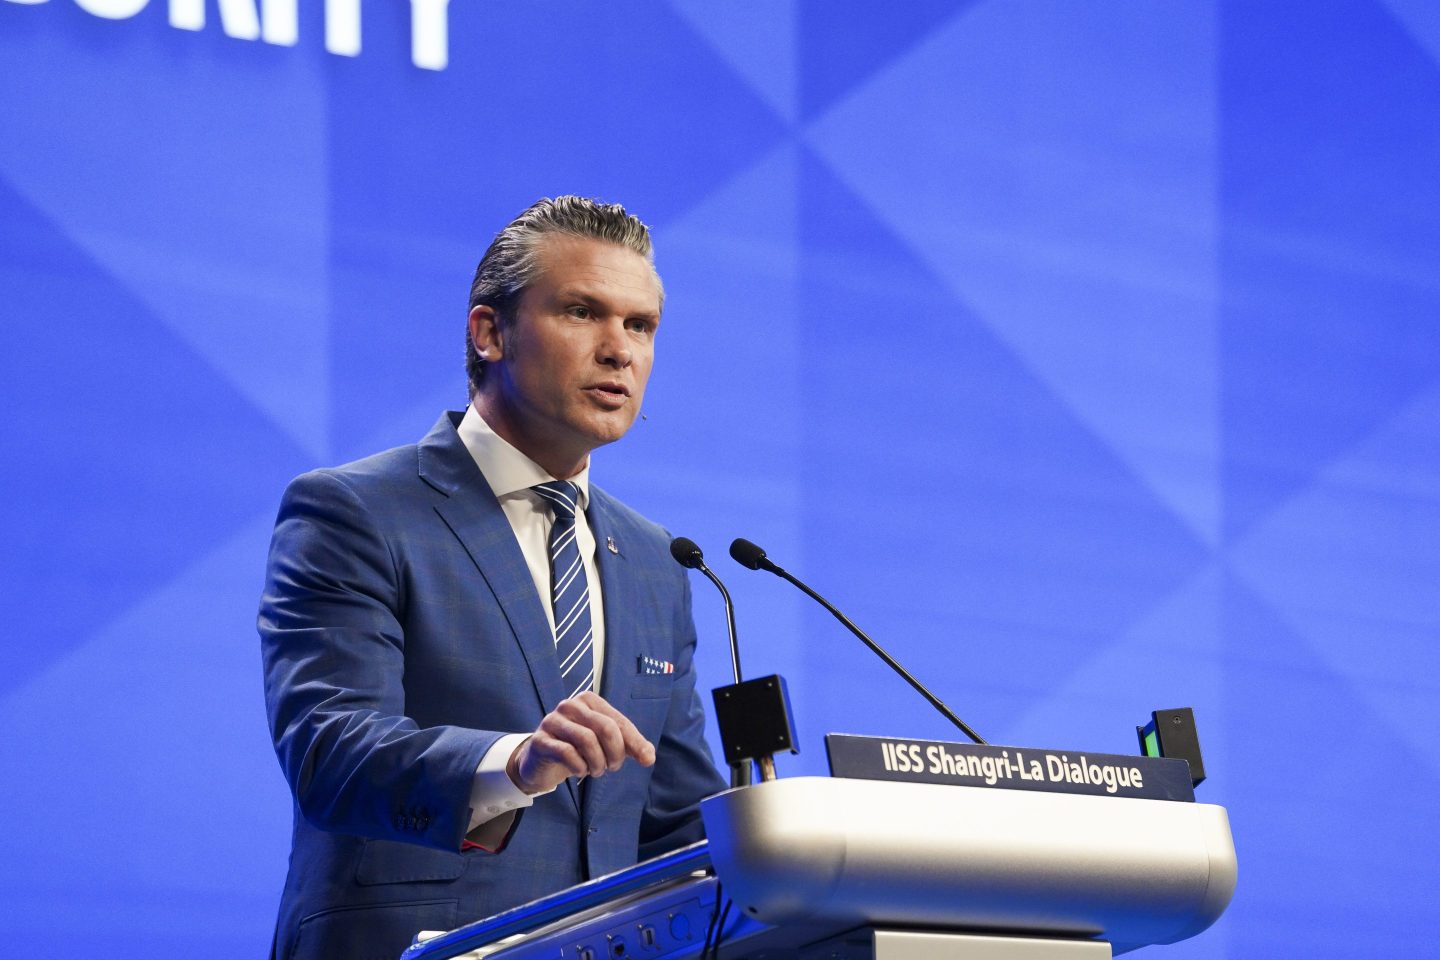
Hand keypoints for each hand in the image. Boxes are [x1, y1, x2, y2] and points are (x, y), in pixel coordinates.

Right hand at [507, 692, 655, 794]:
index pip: (618, 721)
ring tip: (596, 771)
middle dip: (615, 753)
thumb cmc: (577, 749)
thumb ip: (629, 746)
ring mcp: (552, 721)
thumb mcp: (606, 745)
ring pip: (587, 740)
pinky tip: (580, 771)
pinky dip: (580, 767)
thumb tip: (649, 757)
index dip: (634, 742)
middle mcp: (569, 705)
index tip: (646, 760)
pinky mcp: (539, 740)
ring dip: (598, 763)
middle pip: (605, 728)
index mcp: (588, 700)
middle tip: (613, 768)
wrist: (540, 762)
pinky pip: (567, 753)